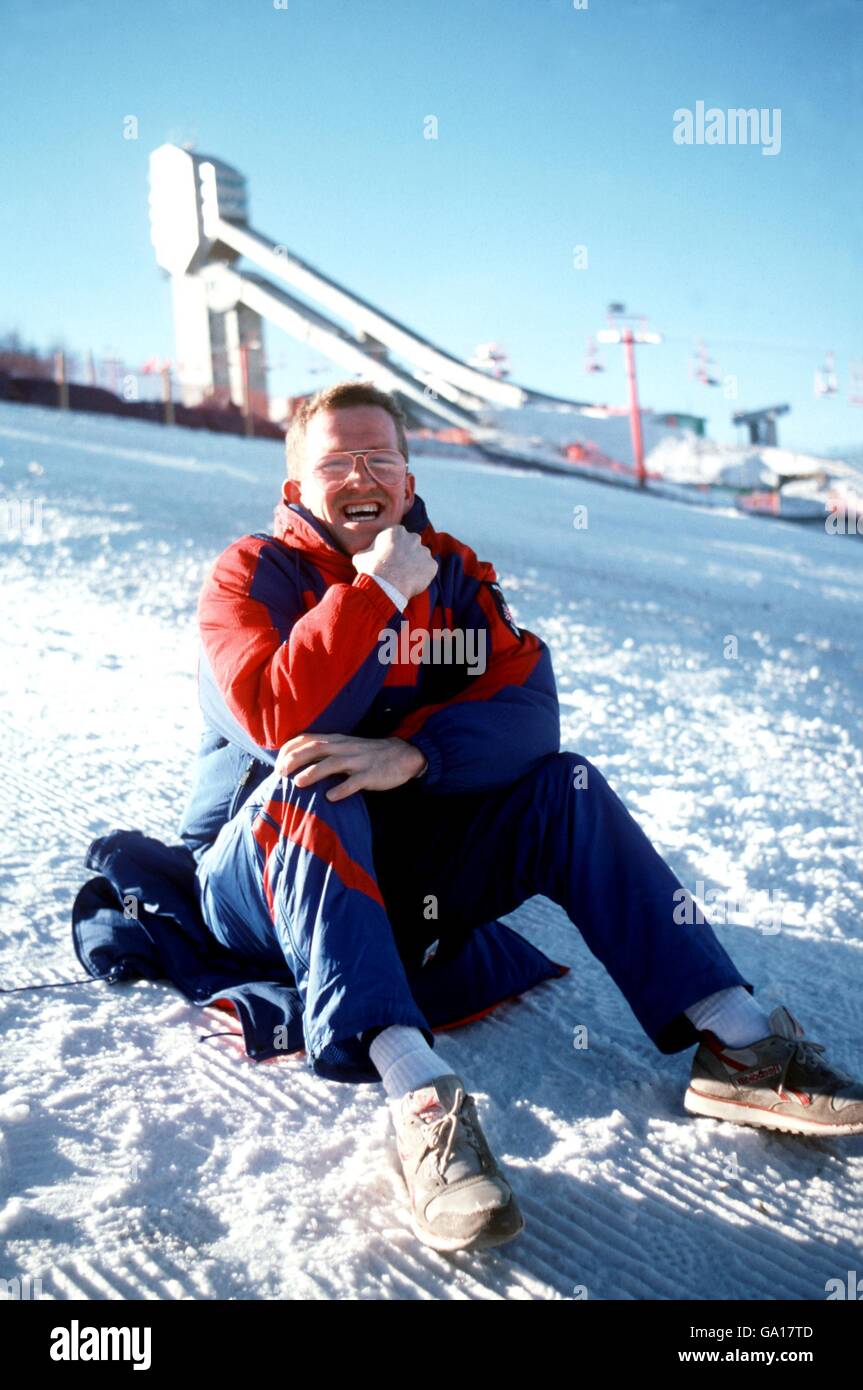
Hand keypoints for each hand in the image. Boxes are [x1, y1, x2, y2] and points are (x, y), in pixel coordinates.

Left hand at [276, 733, 427, 800]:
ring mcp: (359, 761)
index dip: (290, 749)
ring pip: (333, 764)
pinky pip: (355, 782)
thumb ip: (326, 752)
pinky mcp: (371, 775)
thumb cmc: (369, 754)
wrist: (404, 755)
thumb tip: (299, 763)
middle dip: (296, 759)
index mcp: (338, 740)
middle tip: (281, 772)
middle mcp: (345, 748)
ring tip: (298, 783)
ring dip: (314, 772)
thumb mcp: (346, 747)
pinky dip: (342, 789)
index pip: (308, 739)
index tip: (277, 763)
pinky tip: (331, 797)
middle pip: (316, 749)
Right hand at [352, 525, 437, 599]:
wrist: (386, 586)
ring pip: (421, 557)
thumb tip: (363, 553)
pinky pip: (428, 570)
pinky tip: (412, 582)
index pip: (397, 536)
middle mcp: (413, 537)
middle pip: (411, 545)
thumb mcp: (360, 556)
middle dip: (406, 554)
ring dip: (415, 564)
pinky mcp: (432, 565)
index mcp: (396, 531)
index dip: (393, 548)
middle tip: (398, 567)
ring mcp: (424, 551)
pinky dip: (423, 575)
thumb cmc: (372, 569)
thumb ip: (366, 551)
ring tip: (405, 577)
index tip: (389, 557)